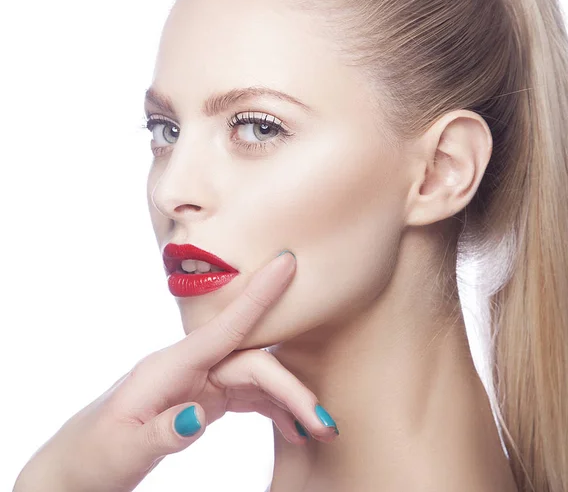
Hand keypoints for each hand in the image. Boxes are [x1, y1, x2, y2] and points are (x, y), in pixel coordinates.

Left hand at [14, 251, 338, 491]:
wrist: (79, 467)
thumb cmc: (95, 453)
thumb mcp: (124, 448)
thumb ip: (164, 431)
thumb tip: (201, 415)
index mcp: (170, 366)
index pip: (225, 326)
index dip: (260, 293)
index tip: (286, 261)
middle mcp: (192, 366)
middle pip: (253, 364)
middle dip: (292, 390)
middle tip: (326, 424)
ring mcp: (202, 380)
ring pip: (257, 379)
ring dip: (289, 402)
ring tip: (319, 430)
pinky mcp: (207, 396)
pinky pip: (249, 396)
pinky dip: (274, 410)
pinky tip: (293, 429)